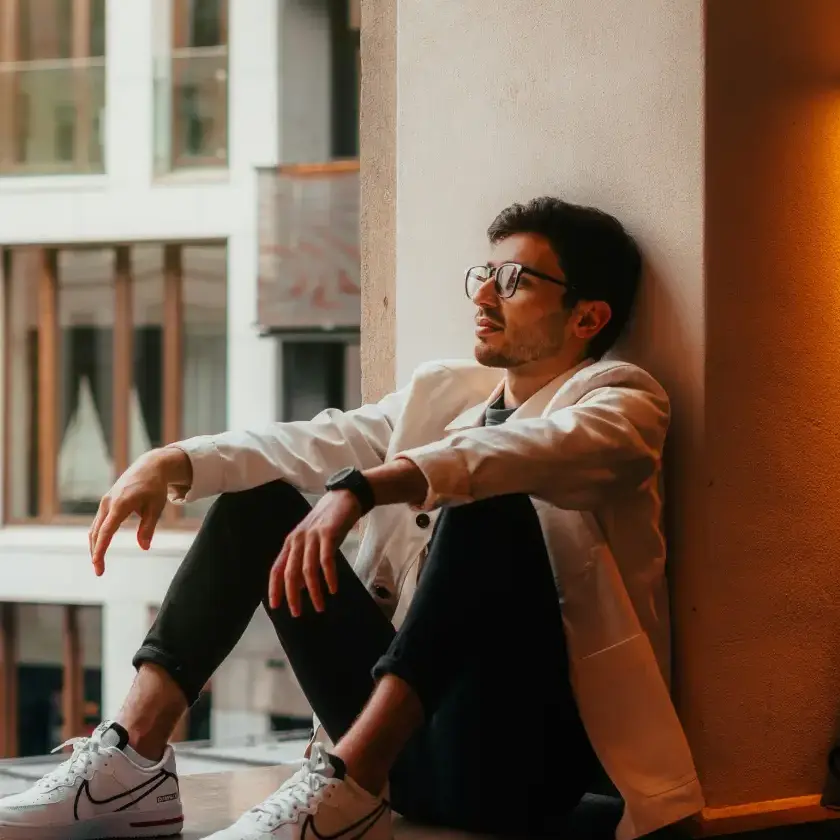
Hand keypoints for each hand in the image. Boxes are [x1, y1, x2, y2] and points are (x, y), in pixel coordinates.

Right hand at [88, 447, 191, 575]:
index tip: (97, 563)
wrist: (149, 467)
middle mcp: (108, 503)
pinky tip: (99, 548)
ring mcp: (105, 502)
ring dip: (95, 546)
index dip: (101, 548)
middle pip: (97, 532)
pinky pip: (98, 522)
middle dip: (96, 552)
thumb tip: (144, 547)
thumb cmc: (154, 487)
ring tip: (99, 564)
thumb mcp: (156, 507)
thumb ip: (148, 527)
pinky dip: (98, 536)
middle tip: (99, 571)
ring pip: (95, 528)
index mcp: (121, 504)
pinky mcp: (106, 503)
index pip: (107, 530)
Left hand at [269, 490, 361, 615]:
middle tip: (296, 613)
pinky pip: (326, 560)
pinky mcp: (328, 534)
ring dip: (313, 591)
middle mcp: (298, 540)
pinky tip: (333, 589)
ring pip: (308, 570)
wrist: (344, 497)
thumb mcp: (312, 541)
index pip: (277, 568)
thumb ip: (304, 561)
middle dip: (292, 595)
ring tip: (320, 606)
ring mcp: (313, 536)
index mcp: (291, 542)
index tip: (275, 606)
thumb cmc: (328, 522)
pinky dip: (329, 576)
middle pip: (290, 572)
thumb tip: (300, 587)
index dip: (274, 588)